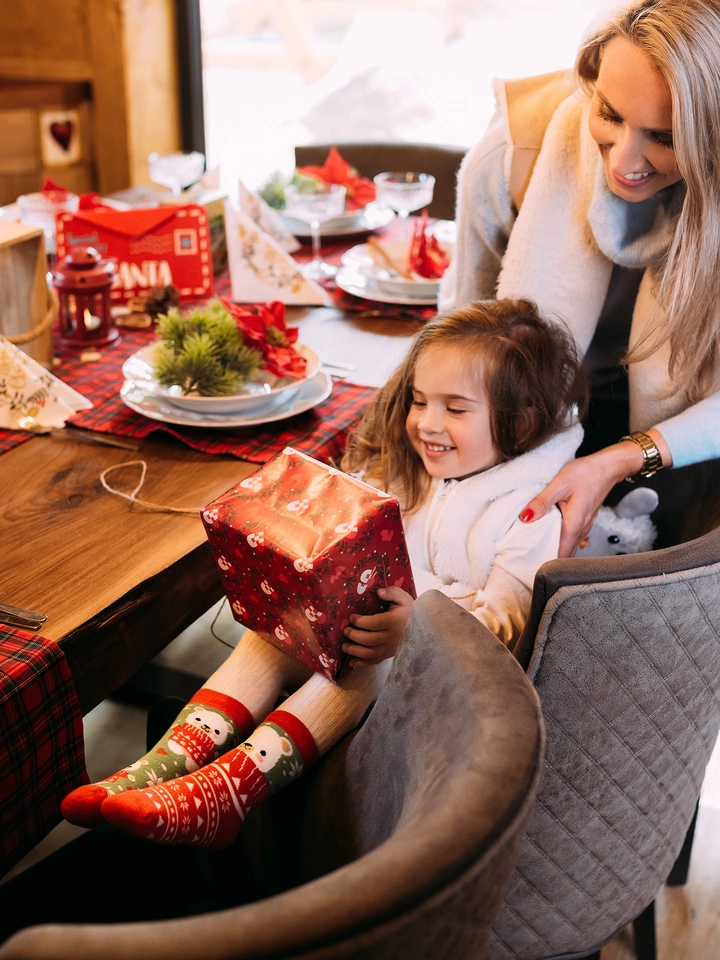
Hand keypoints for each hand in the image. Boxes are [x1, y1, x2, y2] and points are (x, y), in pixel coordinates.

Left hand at [342, 586, 413, 666]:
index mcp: (393, 621)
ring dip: (355, 651)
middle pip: (370, 640)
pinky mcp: (388, 655)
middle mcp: (391, 637)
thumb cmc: (409, 611)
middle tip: (345, 631)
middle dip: (355, 636)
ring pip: (371, 653)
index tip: (351, 617)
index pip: (375, 623)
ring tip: (344, 646)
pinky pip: (374, 661)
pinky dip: (362, 663)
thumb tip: (379, 591)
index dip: (361, 622)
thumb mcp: (403, 598)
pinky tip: (351, 662)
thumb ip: (392, 592)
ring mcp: (389, 648)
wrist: (422, 628)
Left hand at [520, 439, 658, 557]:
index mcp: (574, 525)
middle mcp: (581, 529)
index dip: (545, 562)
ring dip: (552, 545)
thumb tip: (524, 518)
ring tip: (533, 543)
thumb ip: (541, 502)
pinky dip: (558, 536)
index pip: (560, 556)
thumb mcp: (559, 485)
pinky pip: (570, 535)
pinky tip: (547, 529)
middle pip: (563, 553)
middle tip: (527, 554)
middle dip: (546, 556)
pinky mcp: (584, 519)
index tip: (530, 562)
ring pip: (567, 544)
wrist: (608, 466)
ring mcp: (584, 525)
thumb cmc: (587, 473)